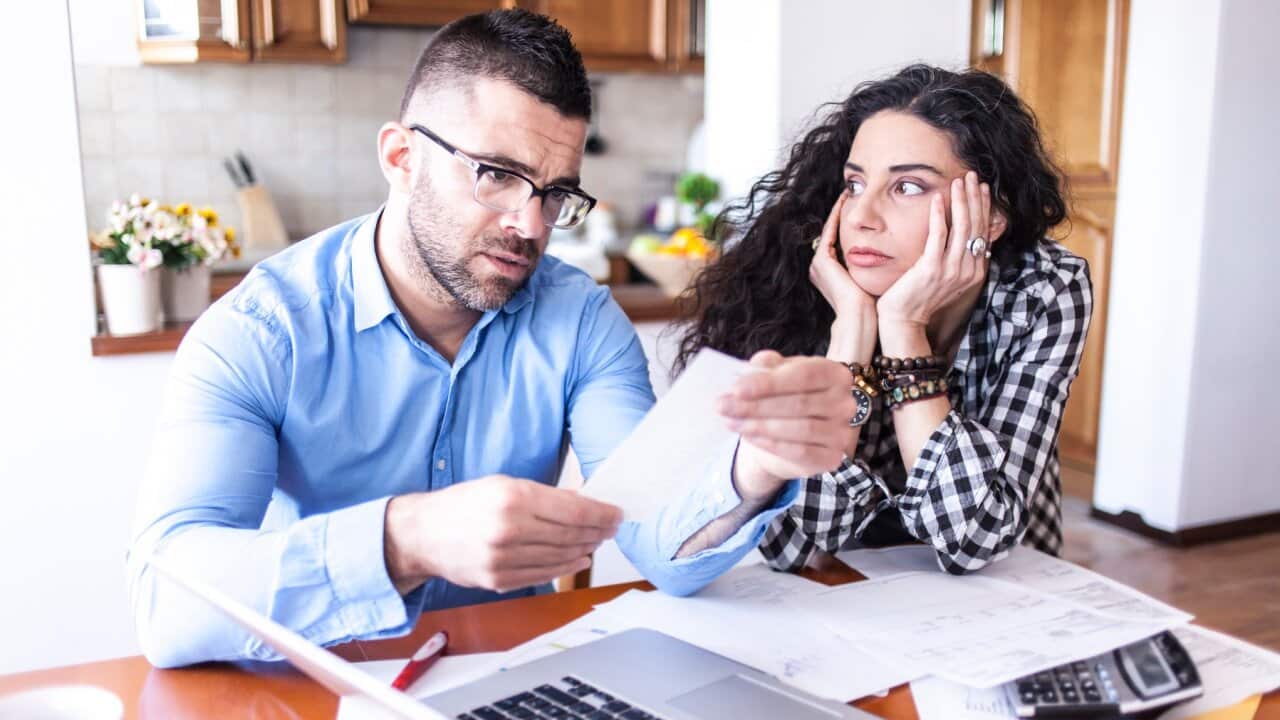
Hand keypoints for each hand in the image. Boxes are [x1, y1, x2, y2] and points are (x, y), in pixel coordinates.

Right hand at [384, 475, 621, 593]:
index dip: (600, 513)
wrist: (423, 534)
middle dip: (597, 531)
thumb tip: (582, 503)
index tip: (616, 514)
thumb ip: (543, 496)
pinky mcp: (499, 580)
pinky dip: (566, 567)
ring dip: (585, 549)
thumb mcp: (503, 484)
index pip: (572, 509)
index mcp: (512, 498)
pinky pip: (544, 574)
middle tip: (611, 527)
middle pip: (570, 534)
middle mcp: (509, 529)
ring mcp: (503, 559)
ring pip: (560, 557)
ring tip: (597, 541)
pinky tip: (578, 559)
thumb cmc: (463, 504)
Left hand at [718, 351, 856, 497]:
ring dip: (759, 425)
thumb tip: (759, 363)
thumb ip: (770, 366)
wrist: (790, 434)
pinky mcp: (832, 458)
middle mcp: (845, 403)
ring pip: (799, 429)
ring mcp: (842, 432)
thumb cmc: (785, 397)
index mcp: (835, 374)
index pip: (805, 375)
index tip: (737, 388)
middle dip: (756, 405)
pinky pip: (800, 452)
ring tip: (731, 421)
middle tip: (724, 406)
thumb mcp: (778, 376)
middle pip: (799, 403)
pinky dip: (771, 444)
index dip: (770, 382)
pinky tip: (749, 436)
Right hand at [810, 191, 876, 317]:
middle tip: (850, 194)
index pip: (837, 242)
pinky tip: (846, 201)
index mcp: (828, 273)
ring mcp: (818, 263)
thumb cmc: (869, 306)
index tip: (858, 210)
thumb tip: (889, 257)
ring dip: (838, 211)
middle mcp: (819, 267)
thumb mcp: (869, 282)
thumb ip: (872, 268)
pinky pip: (830, 231)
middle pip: (831, 233)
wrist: (859, 319)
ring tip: (848, 193)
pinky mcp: (822, 261)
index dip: (845, 224)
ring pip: (829, 229)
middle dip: (840, 214)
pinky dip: (837, 215)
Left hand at [876, 171, 993, 334]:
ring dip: (961, 200)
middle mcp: (968, 270)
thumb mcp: (946, 277)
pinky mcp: (932, 268)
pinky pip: (939, 235)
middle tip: (972, 175)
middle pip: (976, 225)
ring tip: (958, 181)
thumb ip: (957, 258)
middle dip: (975, 197)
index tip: (981, 187)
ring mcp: (951, 270)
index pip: (983, 232)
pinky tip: (938, 198)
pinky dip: (940, 214)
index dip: (983, 207)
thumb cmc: (920, 298)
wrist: (903, 321)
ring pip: (963, 227)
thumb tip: (965, 237)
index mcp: (974, 272)